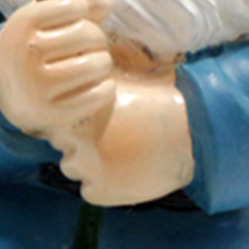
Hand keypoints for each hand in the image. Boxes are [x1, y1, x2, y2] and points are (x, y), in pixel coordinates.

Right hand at [0, 0, 115, 137]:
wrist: (8, 94)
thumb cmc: (36, 44)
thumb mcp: (43, 15)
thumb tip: (105, 6)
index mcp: (20, 26)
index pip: (75, 4)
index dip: (80, 8)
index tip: (72, 18)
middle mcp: (25, 55)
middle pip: (88, 33)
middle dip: (95, 37)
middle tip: (85, 46)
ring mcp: (38, 88)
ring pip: (98, 64)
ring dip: (102, 62)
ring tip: (90, 65)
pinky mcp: (54, 114)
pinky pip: (101, 93)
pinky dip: (105, 88)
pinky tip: (93, 85)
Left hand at [49, 66, 194, 206]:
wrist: (192, 131)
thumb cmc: (163, 98)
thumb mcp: (129, 73)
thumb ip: (102, 71)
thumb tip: (90, 57)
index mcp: (79, 110)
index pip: (56, 118)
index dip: (74, 118)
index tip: (93, 116)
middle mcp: (76, 139)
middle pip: (62, 142)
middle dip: (78, 139)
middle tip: (109, 134)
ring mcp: (87, 168)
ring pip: (72, 166)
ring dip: (87, 163)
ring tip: (117, 153)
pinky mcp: (101, 191)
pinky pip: (90, 191)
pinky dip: (102, 185)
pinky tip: (123, 172)